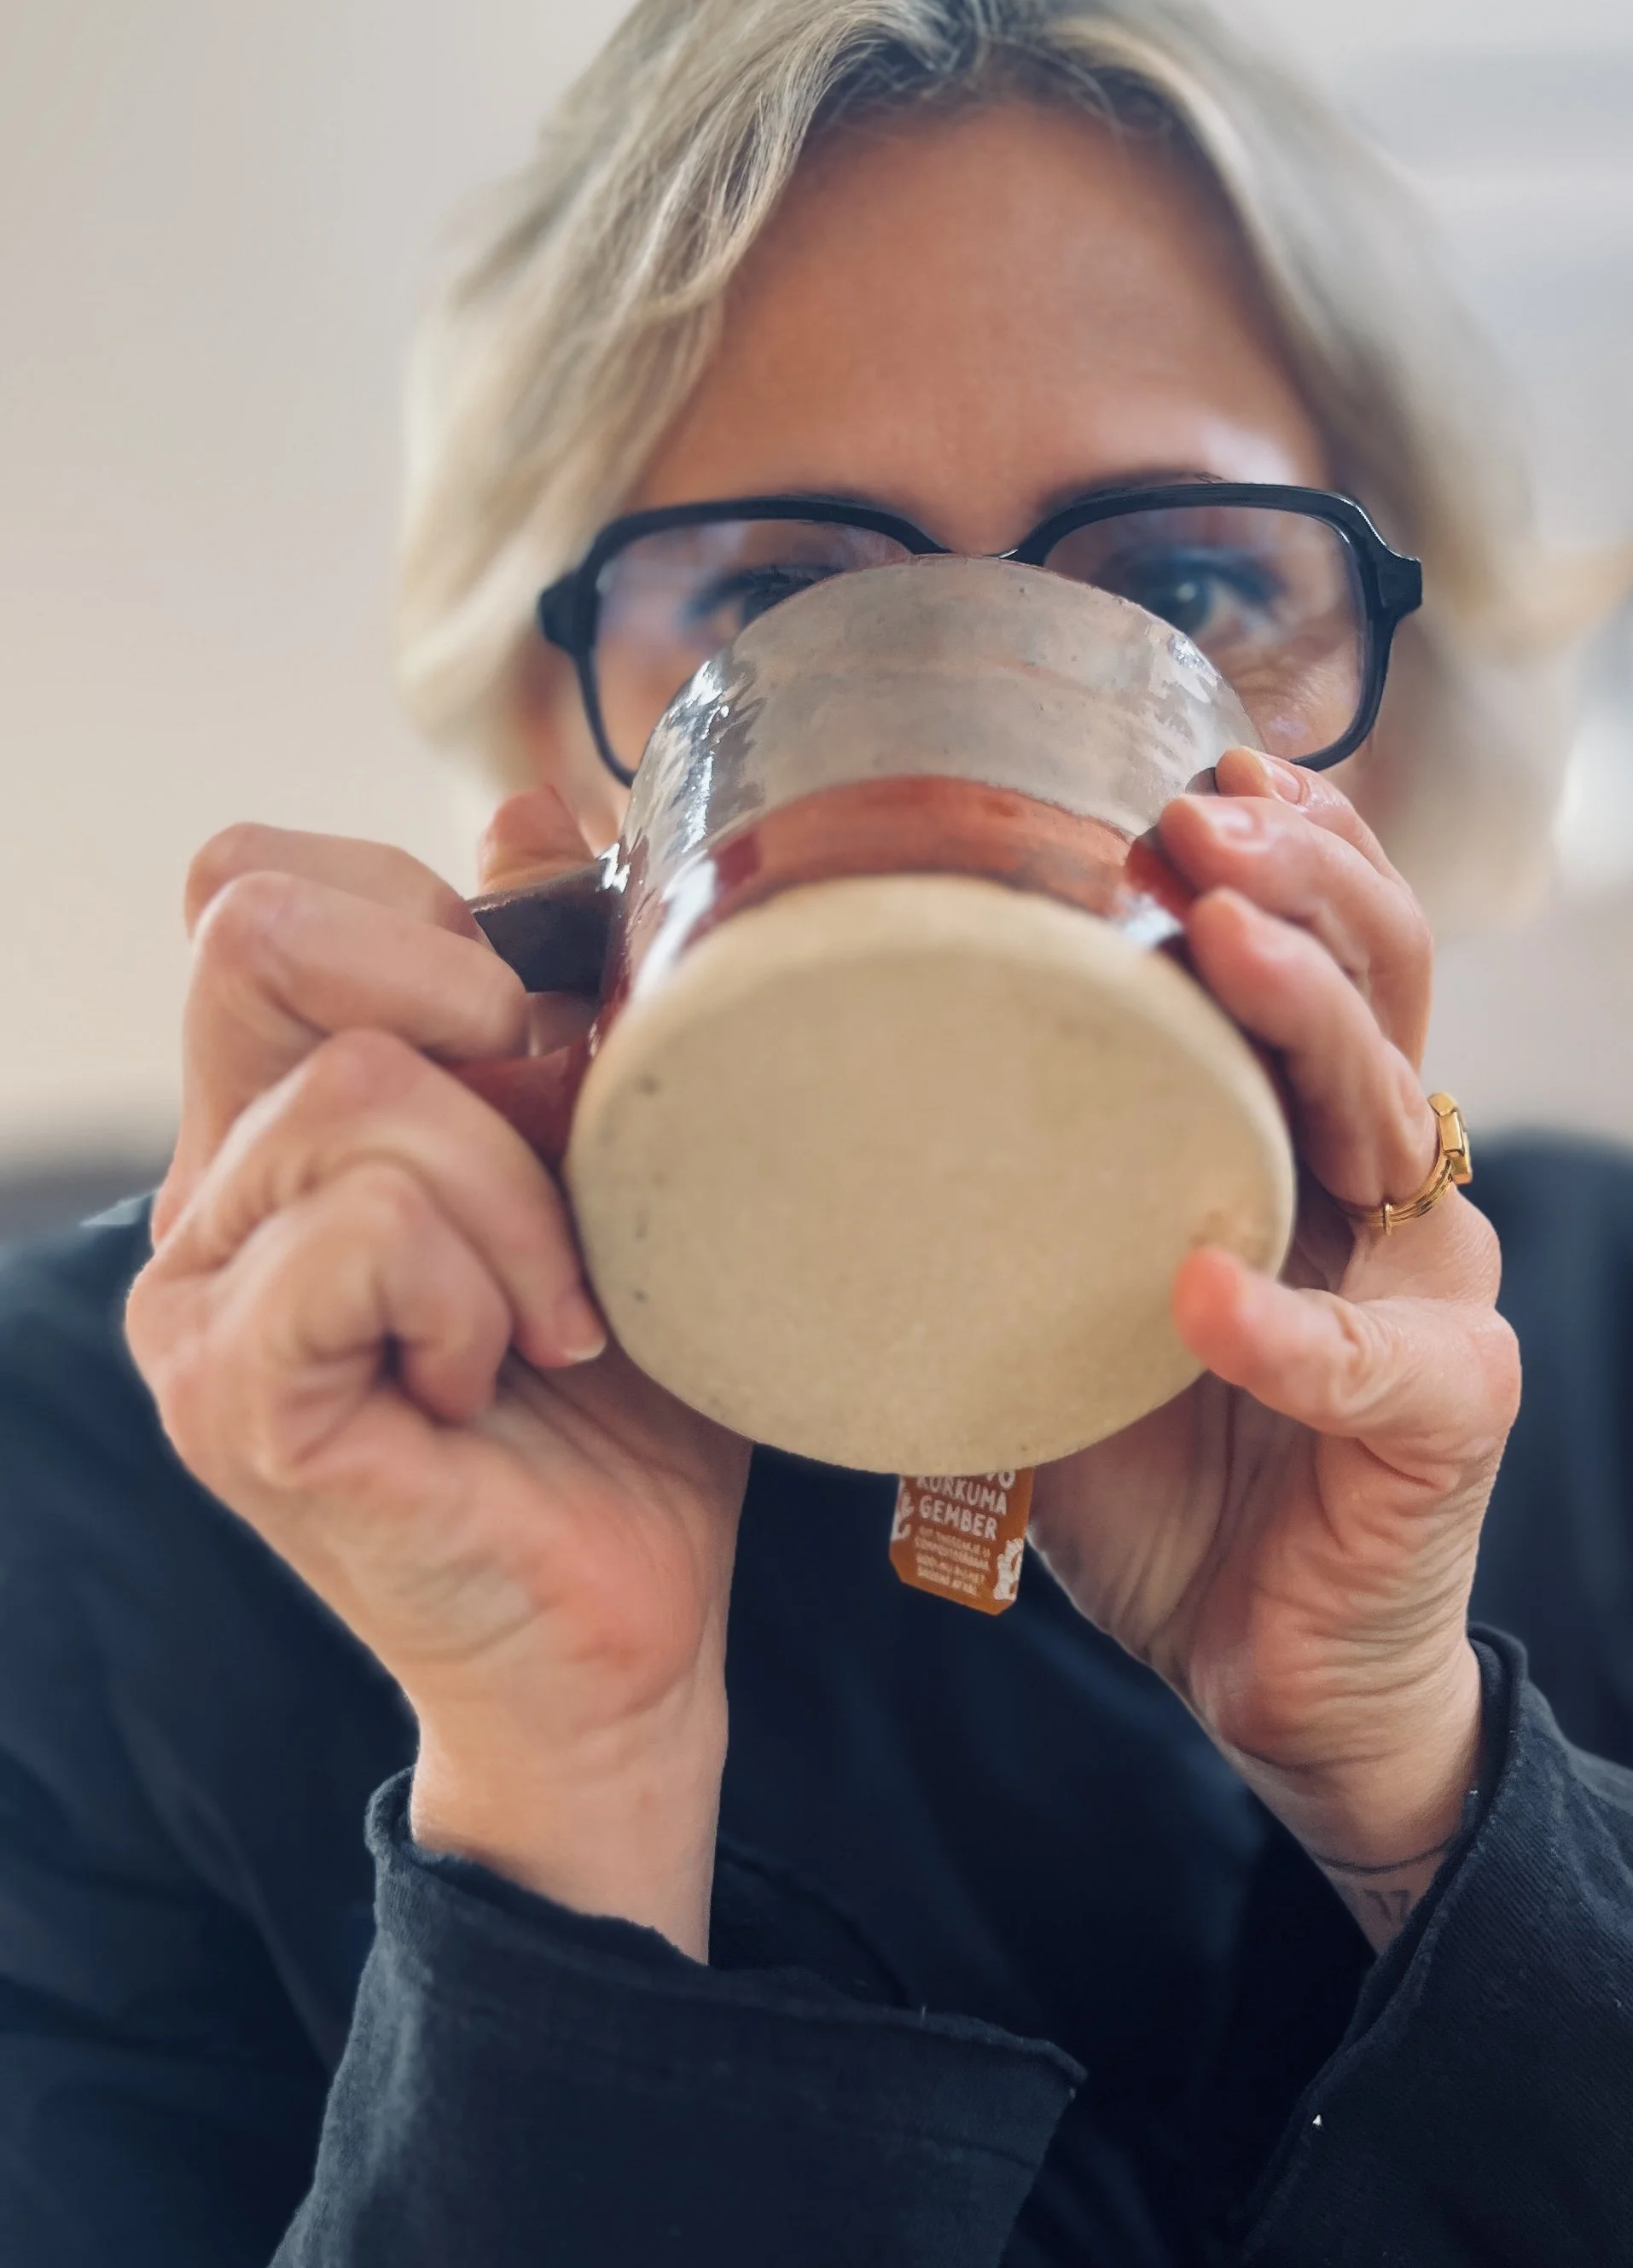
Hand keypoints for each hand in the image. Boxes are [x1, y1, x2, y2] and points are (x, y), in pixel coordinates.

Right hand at [126, 790, 747, 1955]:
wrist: (623, 1633)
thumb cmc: (625, 1411)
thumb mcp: (612, 1165)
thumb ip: (549, 997)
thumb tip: (530, 809)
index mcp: (281, 1123)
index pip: (254, 892)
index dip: (413, 902)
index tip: (547, 1028)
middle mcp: (210, 1198)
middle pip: (254, 930)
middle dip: (453, 985)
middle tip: (558, 1121)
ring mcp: (199, 1297)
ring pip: (357, 1088)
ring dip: (516, 1190)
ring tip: (561, 1314)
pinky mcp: (231, 1394)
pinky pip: (365, 1229)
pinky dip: (481, 1282)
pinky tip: (507, 1370)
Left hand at [1030, 749, 1518, 1948]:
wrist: (1270, 1664)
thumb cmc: (1165, 1463)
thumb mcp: (1062, 1297)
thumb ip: (1007, 1194)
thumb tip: (809, 1083)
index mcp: (1305, 1138)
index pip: (1331, 948)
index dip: (1292, 843)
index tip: (1197, 759)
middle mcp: (1387, 1188)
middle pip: (1386, 982)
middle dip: (1298, 877)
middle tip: (1193, 811)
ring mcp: (1432, 1290)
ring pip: (1396, 1116)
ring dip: (1306, 1021)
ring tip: (1214, 939)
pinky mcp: (1447, 1411)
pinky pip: (1371, 1354)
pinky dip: (1283, 1324)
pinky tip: (1202, 1294)